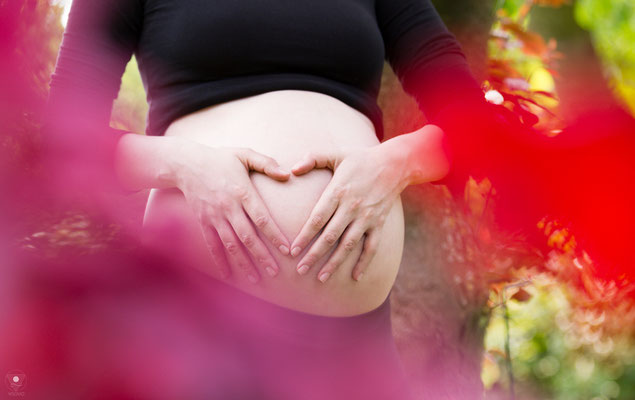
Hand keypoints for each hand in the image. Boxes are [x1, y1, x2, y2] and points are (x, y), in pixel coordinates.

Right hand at [173, 142, 291, 283]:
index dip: (274, 235)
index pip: (261, 218)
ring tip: (257, 279)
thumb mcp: (244, 154)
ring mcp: (214, 216)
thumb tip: (287, 174)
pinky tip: (228, 275)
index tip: (287, 250)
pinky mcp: (203, 222)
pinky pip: (212, 245)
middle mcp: (228, 207)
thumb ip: (266, 163)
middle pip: (248, 236)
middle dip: (262, 255)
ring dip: (244, 263)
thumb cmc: (220, 158)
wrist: (186, 164)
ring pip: (231, 244)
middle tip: (276, 272)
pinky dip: (219, 261)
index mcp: (242, 192)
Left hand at [288, 143, 409, 281]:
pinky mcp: (379, 223)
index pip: (317, 219)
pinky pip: (371, 247)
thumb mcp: (335, 153)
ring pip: (348, 245)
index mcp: (338, 191)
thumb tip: (291, 169)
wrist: (395, 164)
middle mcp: (352, 207)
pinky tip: (355, 277)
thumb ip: (312, 158)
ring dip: (335, 263)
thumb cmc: (360, 159)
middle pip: (330, 237)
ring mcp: (367, 217)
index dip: (304, 236)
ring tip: (321, 278)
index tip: (293, 250)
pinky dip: (364, 263)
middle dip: (314, 255)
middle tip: (300, 270)